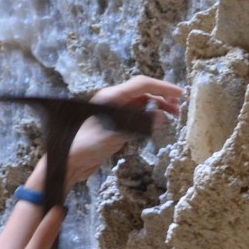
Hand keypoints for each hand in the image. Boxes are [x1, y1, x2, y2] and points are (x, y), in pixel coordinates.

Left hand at [28, 76, 183, 193]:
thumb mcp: (114, 135)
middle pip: (143, 92)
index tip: (178, 94)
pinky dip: (149, 117)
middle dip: (162, 97)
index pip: (141, 85)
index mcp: (111, 97)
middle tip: (178, 107)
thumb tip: (161, 118)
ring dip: (157, 107)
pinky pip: (136, 116)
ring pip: (141, 104)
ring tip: (173, 115)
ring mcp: (114, 112)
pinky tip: (157, 124)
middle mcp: (113, 101)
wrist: (70, 162)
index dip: (162, 87)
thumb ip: (138, 125)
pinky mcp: (115, 124)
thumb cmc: (85, 146)